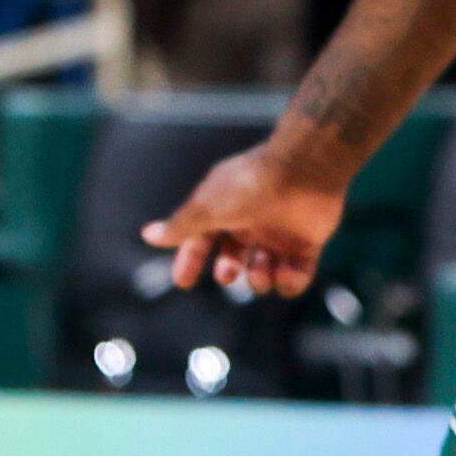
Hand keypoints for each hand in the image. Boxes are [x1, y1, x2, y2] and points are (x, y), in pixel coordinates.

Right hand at [140, 139, 347, 297]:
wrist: (303, 173)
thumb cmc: (249, 187)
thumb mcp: (208, 208)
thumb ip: (181, 226)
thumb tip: (147, 235)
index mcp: (223, 208)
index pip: (201, 238)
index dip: (190, 259)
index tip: (183, 282)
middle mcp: (250, 221)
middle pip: (233, 256)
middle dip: (229, 270)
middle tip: (228, 274)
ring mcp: (279, 233)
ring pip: (263, 269)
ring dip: (259, 278)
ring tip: (262, 266)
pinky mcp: (307, 243)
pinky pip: (297, 274)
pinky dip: (290, 281)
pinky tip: (285, 273)